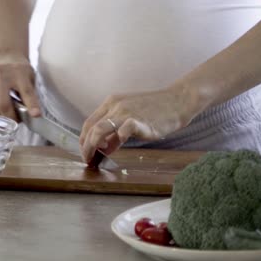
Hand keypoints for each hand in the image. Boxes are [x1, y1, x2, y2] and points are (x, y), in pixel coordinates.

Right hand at [0, 53, 40, 119]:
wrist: (6, 55)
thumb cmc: (20, 71)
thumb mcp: (31, 80)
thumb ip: (30, 96)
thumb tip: (31, 117)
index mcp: (20, 73)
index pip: (27, 91)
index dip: (32, 105)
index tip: (36, 115)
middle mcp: (2, 72)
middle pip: (3, 104)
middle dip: (9, 118)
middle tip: (15, 120)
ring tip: (5, 113)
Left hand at [79, 86, 195, 161]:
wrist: (177, 101)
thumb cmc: (156, 111)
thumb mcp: (131, 118)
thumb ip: (116, 133)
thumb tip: (104, 149)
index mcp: (111, 103)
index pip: (89, 122)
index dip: (83, 139)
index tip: (85, 151)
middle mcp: (115, 106)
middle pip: (91, 128)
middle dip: (85, 146)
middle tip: (87, 159)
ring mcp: (125, 112)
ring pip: (99, 129)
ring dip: (92, 146)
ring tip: (94, 158)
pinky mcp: (137, 120)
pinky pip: (122, 130)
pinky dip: (115, 141)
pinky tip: (115, 149)